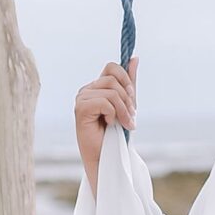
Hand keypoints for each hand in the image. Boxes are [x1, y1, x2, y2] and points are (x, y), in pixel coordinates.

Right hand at [75, 58, 135, 195]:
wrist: (107, 157)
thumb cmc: (115, 133)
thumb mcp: (127, 104)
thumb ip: (129, 82)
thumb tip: (134, 58)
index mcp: (96, 87)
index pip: (112, 67)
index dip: (126, 79)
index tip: (132, 98)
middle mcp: (87, 90)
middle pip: (114, 79)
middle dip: (128, 99)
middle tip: (130, 117)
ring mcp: (81, 98)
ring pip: (112, 92)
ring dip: (123, 110)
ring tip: (124, 124)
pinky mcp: (80, 109)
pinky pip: (105, 102)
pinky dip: (113, 115)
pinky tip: (109, 125)